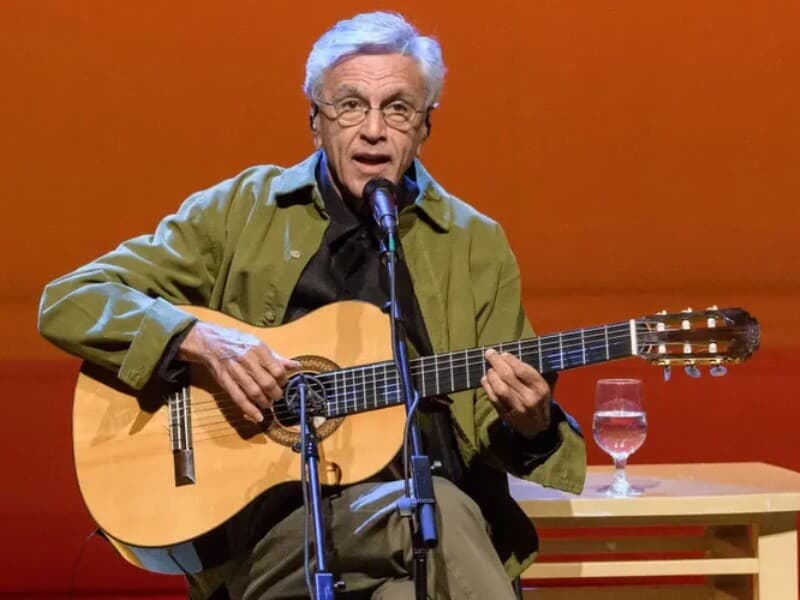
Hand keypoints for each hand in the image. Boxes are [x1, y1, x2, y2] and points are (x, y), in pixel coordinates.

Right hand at [179, 322, 299, 422]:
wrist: (210, 342)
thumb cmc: (238, 342)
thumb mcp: (258, 345)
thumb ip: (276, 358)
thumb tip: (296, 366)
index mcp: (258, 349)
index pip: (277, 370)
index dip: (283, 380)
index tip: (283, 384)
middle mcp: (247, 359)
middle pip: (267, 382)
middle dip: (275, 394)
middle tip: (277, 397)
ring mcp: (235, 371)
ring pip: (254, 392)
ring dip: (264, 402)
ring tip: (268, 404)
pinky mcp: (224, 381)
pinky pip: (238, 397)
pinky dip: (249, 409)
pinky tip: (258, 417)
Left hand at [480, 348, 551, 437]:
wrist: (538, 429)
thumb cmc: (539, 401)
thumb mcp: (545, 386)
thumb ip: (535, 371)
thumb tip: (520, 354)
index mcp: (540, 388)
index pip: (523, 371)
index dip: (511, 360)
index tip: (503, 353)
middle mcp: (530, 398)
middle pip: (509, 377)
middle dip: (497, 362)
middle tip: (489, 353)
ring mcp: (517, 408)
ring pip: (500, 388)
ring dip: (492, 375)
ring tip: (489, 368)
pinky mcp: (506, 415)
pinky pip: (494, 399)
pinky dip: (487, 387)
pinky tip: (485, 379)